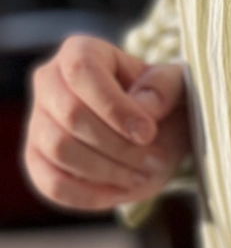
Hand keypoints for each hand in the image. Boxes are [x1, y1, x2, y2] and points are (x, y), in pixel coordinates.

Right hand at [23, 36, 190, 212]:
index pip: (81, 71)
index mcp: (79, 52)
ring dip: (108, 171)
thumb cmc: (161, 106)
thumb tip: (145, 105)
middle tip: (154, 160)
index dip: (115, 107)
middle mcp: (49, 81)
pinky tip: (120, 191)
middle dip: (119, 146)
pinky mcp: (38, 160)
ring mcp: (39, 122)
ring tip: (142, 175)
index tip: (148, 133)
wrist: (152, 138)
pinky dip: (90, 195)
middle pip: (71, 115)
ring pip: (59, 150)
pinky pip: (52, 184)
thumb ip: (165, 87)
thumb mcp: (176, 88)